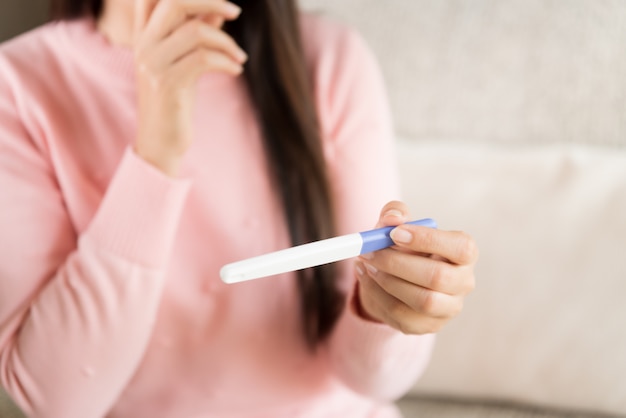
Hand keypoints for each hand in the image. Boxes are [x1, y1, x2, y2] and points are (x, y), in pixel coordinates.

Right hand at [133, 0, 247, 175]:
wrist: (160, 142)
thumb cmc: (176, 101)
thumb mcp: (186, 62)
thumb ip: (197, 33)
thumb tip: (220, 9)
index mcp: (144, 36)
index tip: (218, 2)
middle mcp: (143, 44)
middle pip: (175, 2)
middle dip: (211, 1)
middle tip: (236, 12)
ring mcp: (152, 63)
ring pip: (196, 32)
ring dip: (227, 42)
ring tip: (240, 57)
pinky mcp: (167, 84)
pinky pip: (203, 59)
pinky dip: (226, 62)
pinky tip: (235, 70)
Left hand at [355, 201, 477, 333]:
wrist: (395, 278)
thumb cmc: (403, 246)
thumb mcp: (397, 225)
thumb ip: (395, 214)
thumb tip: (391, 218)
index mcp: (464, 253)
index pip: (461, 248)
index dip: (428, 240)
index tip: (394, 233)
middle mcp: (464, 282)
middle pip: (438, 277)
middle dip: (398, 263)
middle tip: (369, 252)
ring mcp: (448, 308)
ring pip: (422, 300)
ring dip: (387, 281)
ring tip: (366, 264)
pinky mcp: (427, 325)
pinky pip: (401, 315)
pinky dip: (377, 294)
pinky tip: (365, 277)